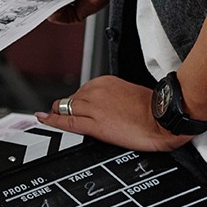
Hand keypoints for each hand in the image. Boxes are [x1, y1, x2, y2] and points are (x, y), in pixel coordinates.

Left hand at [38, 75, 187, 151]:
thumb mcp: (130, 94)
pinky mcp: (94, 123)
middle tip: (64, 115)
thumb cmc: (154, 110)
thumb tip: (108, 107)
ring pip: (67, 108)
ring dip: (60, 114)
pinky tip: (44, 120)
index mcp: (106, 82)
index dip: (76, 101)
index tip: (73, 105)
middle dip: (68, 108)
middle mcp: (97, 90)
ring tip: (53, 119)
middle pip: (72, 99)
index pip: (82, 91)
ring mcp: (94, 106)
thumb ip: (114, 97)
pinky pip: (67, 121)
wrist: (163, 120)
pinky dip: (53, 121)